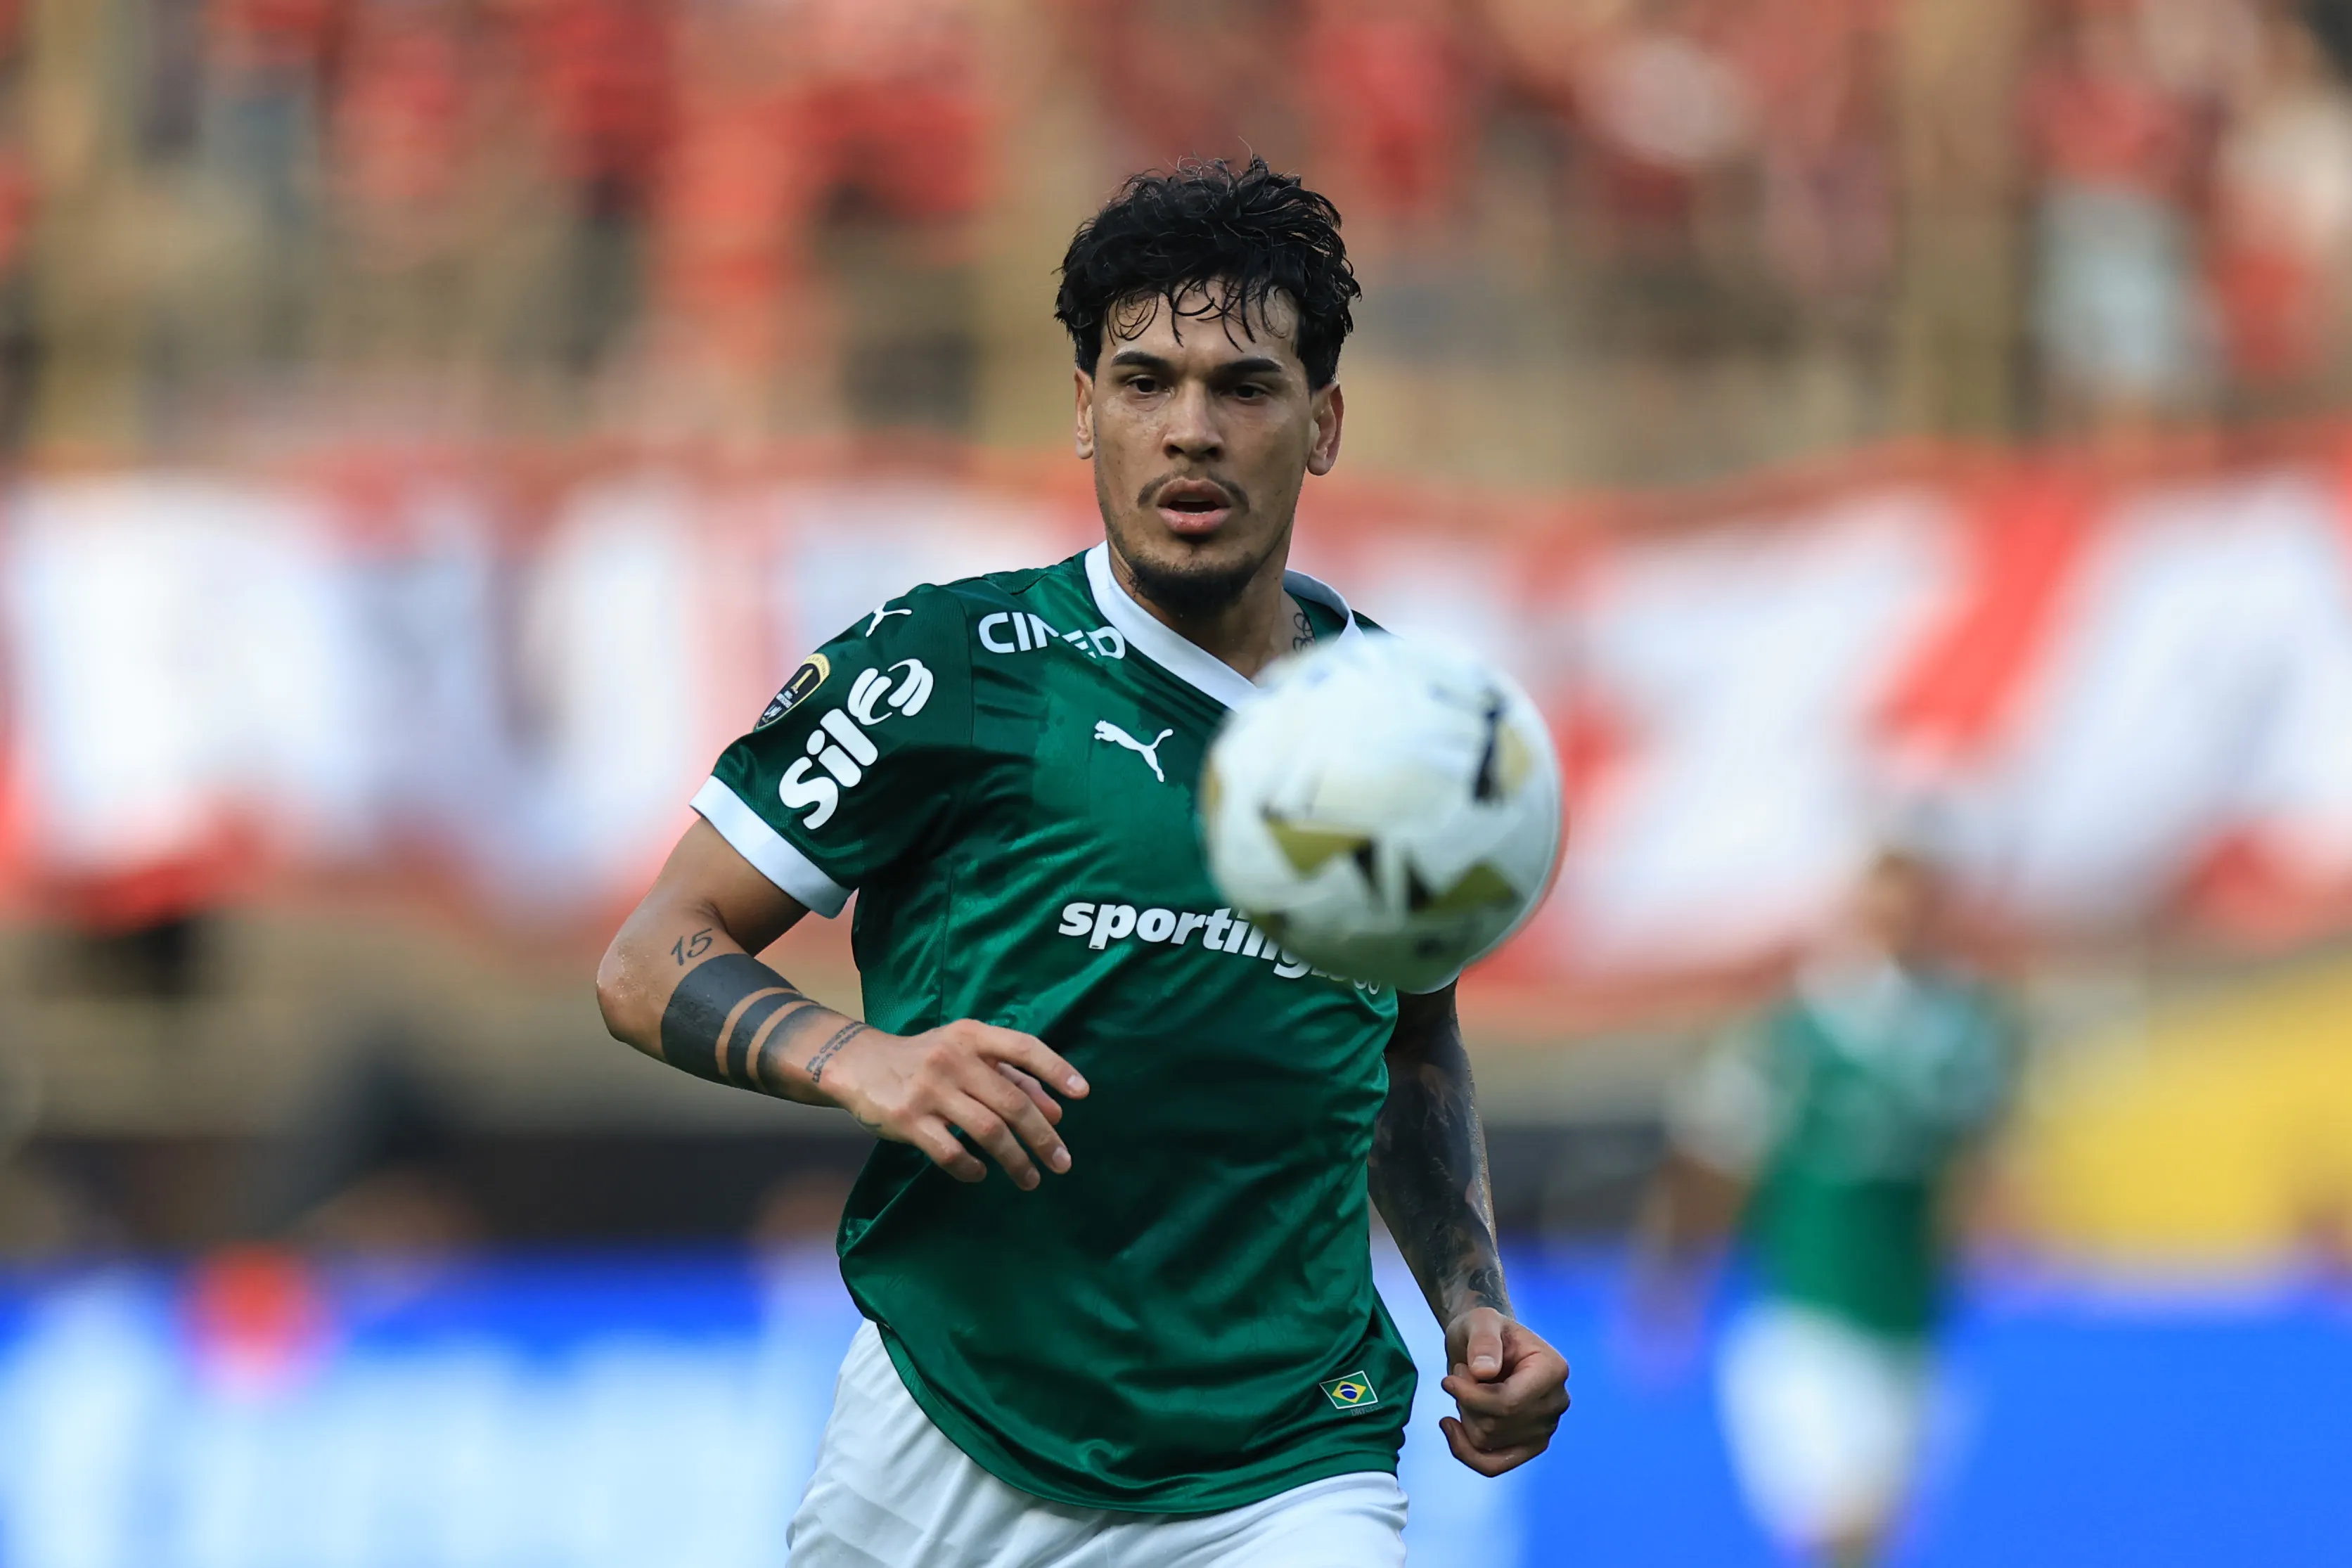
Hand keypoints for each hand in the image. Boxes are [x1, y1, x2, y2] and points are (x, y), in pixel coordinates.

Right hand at [818, 1019, 1088, 1189]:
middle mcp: (953, 1059)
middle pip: (1012, 1102)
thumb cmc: (925, 1060)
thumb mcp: (965, 1053)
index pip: (1023, 1047)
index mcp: (971, 1036)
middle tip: (1062, 1162)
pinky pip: (950, 1152)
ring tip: (1030, 1179)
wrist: (858, 1064)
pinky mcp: (907, 1120)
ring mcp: (929, 1091)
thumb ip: (1010, 1075)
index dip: (1056, 1069)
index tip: (1082, 1094)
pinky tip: (980, 1173)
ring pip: (988, 1131)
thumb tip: (1056, 1111)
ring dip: (1016, 1160)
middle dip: (1043, 1136)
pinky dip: (971, 1168)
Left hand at [1438, 1306, 1569, 1475]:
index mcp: (1553, 1370)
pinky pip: (1494, 1465)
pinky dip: (1466, 1451)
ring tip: (1466, 1387)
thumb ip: (1483, 1342)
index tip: (1448, 1380)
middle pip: (1497, 1425)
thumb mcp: (1480, 1321)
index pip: (1509, 1403)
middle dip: (1466, 1402)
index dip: (1471, 1396)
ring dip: (1465, 1416)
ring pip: (1489, 1443)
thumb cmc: (1484, 1329)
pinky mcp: (1529, 1446)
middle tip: (1460, 1374)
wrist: (1485, 1345)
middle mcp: (1556, 1403)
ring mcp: (1546, 1428)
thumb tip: (1484, 1372)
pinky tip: (1450, 1427)